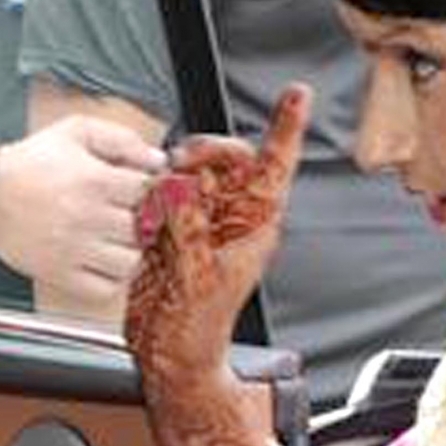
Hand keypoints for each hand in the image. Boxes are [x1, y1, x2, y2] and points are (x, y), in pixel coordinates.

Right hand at [0, 116, 166, 303]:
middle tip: (123, 215)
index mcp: (95, 180)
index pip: (149, 192)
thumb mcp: (76, 132)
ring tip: (113, 240)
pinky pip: (105, 289)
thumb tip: (158, 160)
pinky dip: (110, 280)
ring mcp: (75, 249)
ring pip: (130, 262)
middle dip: (138, 221)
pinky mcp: (61, 274)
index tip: (136, 192)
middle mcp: (88, 217)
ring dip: (127, 251)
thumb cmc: (31, 162)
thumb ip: (121, 139)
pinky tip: (102, 262)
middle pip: (143, 228)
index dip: (148, 191)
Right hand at [125, 86, 309, 387]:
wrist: (168, 352)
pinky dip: (150, 203)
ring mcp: (202, 221)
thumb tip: (177, 184)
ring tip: (158, 219)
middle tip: (178, 169)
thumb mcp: (196, 275)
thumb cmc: (196, 326)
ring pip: (189, 172)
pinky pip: (162, 195)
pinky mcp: (173, 229)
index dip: (286, 127)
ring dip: (168, 183)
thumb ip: (187, 226)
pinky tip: (147, 231)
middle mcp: (231, 217)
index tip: (297, 94)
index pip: (274, 165)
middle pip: (225, 157)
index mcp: (254, 225)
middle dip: (201, 153)